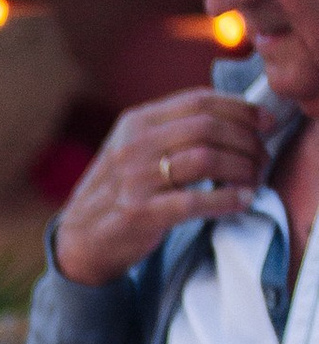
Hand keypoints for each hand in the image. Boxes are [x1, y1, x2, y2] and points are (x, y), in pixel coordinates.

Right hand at [53, 90, 267, 285]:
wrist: (79, 241)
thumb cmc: (119, 194)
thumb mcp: (136, 150)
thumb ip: (173, 130)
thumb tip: (233, 118)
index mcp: (136, 123)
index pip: (199, 101)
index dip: (240, 109)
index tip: (265, 121)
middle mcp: (133, 146)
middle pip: (207, 128)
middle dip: (245, 140)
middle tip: (262, 155)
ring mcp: (134, 180)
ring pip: (206, 159)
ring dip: (241, 168)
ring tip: (254, 177)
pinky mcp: (140, 214)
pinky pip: (195, 201)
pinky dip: (227, 200)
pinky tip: (242, 200)